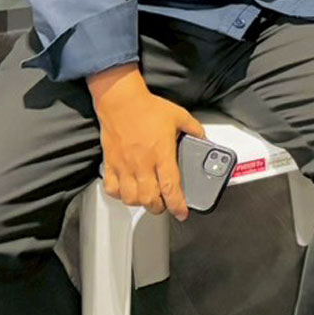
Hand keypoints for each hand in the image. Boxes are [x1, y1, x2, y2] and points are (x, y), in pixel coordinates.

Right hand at [90, 65, 205, 219]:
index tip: (182, 213)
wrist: (121, 101)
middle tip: (164, 204)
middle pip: (149, 199)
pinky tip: (127, 191)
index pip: (170, 187)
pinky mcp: (110, 164)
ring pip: (130, 198)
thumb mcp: (179, 116)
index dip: (177, 205)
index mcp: (161, 154)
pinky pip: (112, 189)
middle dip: (159, 207)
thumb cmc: (147, 108)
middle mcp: (142, 164)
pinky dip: (120, 195)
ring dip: (140, 203)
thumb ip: (194, 129)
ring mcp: (124, 166)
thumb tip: (203, 139)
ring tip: (147, 198)